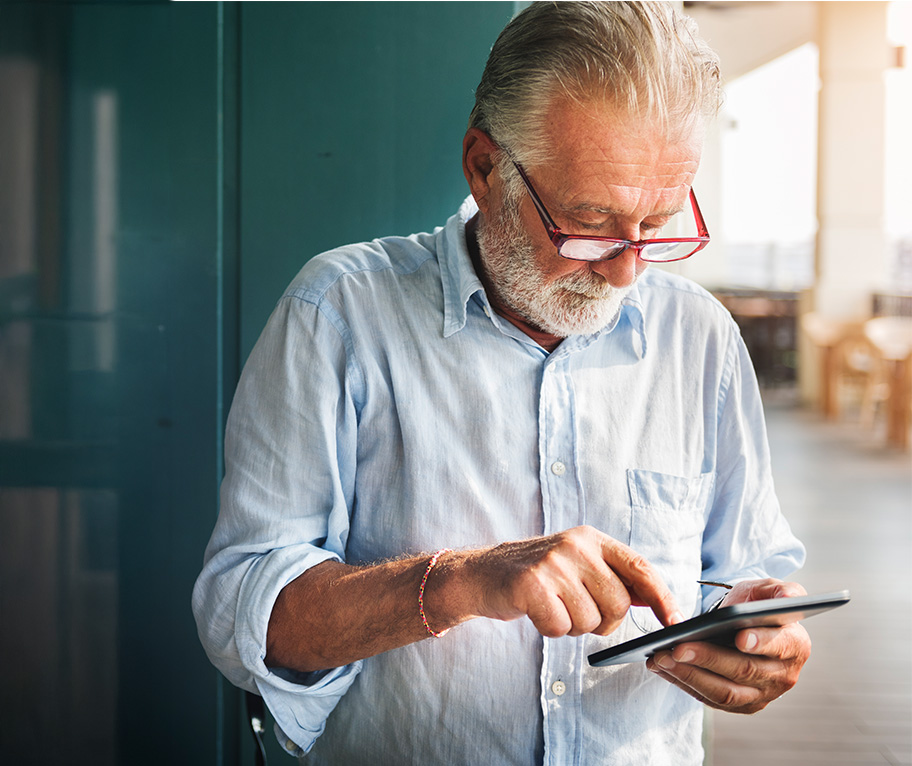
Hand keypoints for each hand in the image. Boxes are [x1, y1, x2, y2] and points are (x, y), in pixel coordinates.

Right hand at [470, 525, 682, 637]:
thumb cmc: (536, 574)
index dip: (662, 597)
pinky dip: (550, 630)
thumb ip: (613, 577)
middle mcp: (575, 545)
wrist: (482, 573)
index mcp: (591, 538)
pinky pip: (560, 628)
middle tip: (577, 611)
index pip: (639, 567)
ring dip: (572, 626)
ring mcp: (553, 563)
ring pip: (590, 621)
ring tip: (552, 607)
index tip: (676, 621)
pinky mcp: (531, 584)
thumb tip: (657, 600)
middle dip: (602, 621)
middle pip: (618, 604)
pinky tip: (537, 612)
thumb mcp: (577, 564)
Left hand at [646, 578, 811, 713]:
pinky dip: (683, 683)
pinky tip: (662, 667)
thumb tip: (787, 596)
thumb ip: (781, 590)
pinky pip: (710, 699)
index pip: (781, 646)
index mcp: (796, 645)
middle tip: (678, 647)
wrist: (746, 628)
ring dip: (690, 676)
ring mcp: (762, 695)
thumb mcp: (768, 590)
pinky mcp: (741, 705)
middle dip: (709, 659)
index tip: (739, 638)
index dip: (762, 643)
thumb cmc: (756, 606)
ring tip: (661, 657)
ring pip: (725, 693)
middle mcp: (783, 676)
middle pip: (744, 671)